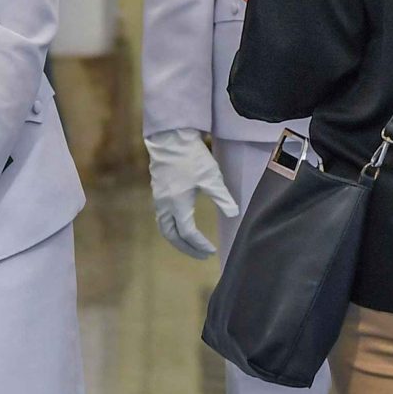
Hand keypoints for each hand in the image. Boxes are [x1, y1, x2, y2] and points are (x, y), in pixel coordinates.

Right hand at [145, 128, 238, 257]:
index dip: (199, 244)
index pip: (188, 233)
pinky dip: (171, 228)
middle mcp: (164, 205)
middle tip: (201, 255)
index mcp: (177, 205)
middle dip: (186, 248)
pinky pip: (161, 218)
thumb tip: (234, 215)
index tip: (211, 251)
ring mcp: (158, 198)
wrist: (172, 138)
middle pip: (172, 236)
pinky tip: (181, 225)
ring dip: (177, 239)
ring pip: (164, 227)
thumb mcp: (212, 178)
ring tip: (191, 244)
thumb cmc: (193, 158)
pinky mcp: (157, 191)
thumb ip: (223, 198)